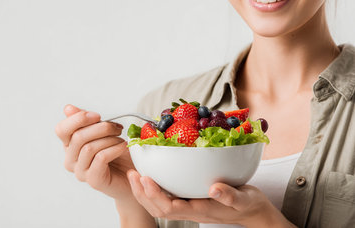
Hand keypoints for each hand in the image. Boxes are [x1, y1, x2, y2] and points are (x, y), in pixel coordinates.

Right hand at [55, 105, 156, 226]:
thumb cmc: (118, 154)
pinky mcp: (93, 180)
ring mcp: (80, 172)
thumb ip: (86, 121)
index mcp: (70, 146)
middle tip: (117, 127)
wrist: (133, 176)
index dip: (78, 119)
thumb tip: (68, 108)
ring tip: (121, 139)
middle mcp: (71, 160)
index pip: (62, 129)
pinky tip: (123, 146)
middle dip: (101, 127)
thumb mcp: (102, 133)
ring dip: (109, 139)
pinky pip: (100, 158)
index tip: (97, 116)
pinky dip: (114, 149)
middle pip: (78, 137)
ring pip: (89, 147)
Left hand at [127, 169, 295, 227]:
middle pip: (158, 208)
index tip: (145, 178)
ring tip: (134, 175)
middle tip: (132, 174)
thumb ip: (230, 195)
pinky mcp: (187, 201)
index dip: (155, 194)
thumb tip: (215, 188)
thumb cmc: (247, 204)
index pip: (171, 207)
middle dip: (142, 193)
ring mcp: (187, 207)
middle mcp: (189, 210)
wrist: (252, 211)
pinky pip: (165, 198)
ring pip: (158, 205)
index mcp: (200, 210)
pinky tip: (149, 175)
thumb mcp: (244, 198)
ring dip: (144, 192)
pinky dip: (153, 189)